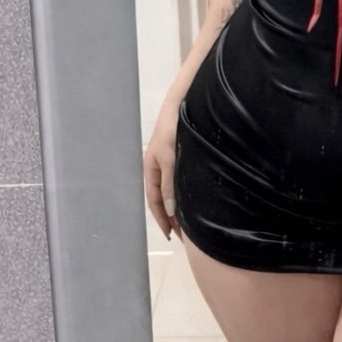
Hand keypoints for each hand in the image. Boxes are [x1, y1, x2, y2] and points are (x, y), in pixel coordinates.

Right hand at [143, 104, 180, 240]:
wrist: (180, 106)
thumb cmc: (172, 130)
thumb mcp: (170, 158)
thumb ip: (169, 183)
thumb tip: (169, 209)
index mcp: (150, 169)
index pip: (154, 201)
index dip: (161, 218)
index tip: (171, 235)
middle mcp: (158, 168)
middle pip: (162, 198)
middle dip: (170, 217)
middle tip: (182, 235)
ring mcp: (168, 163)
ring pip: (171, 191)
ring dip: (177, 207)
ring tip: (188, 223)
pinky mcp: (178, 157)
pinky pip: (177, 182)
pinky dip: (182, 194)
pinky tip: (191, 201)